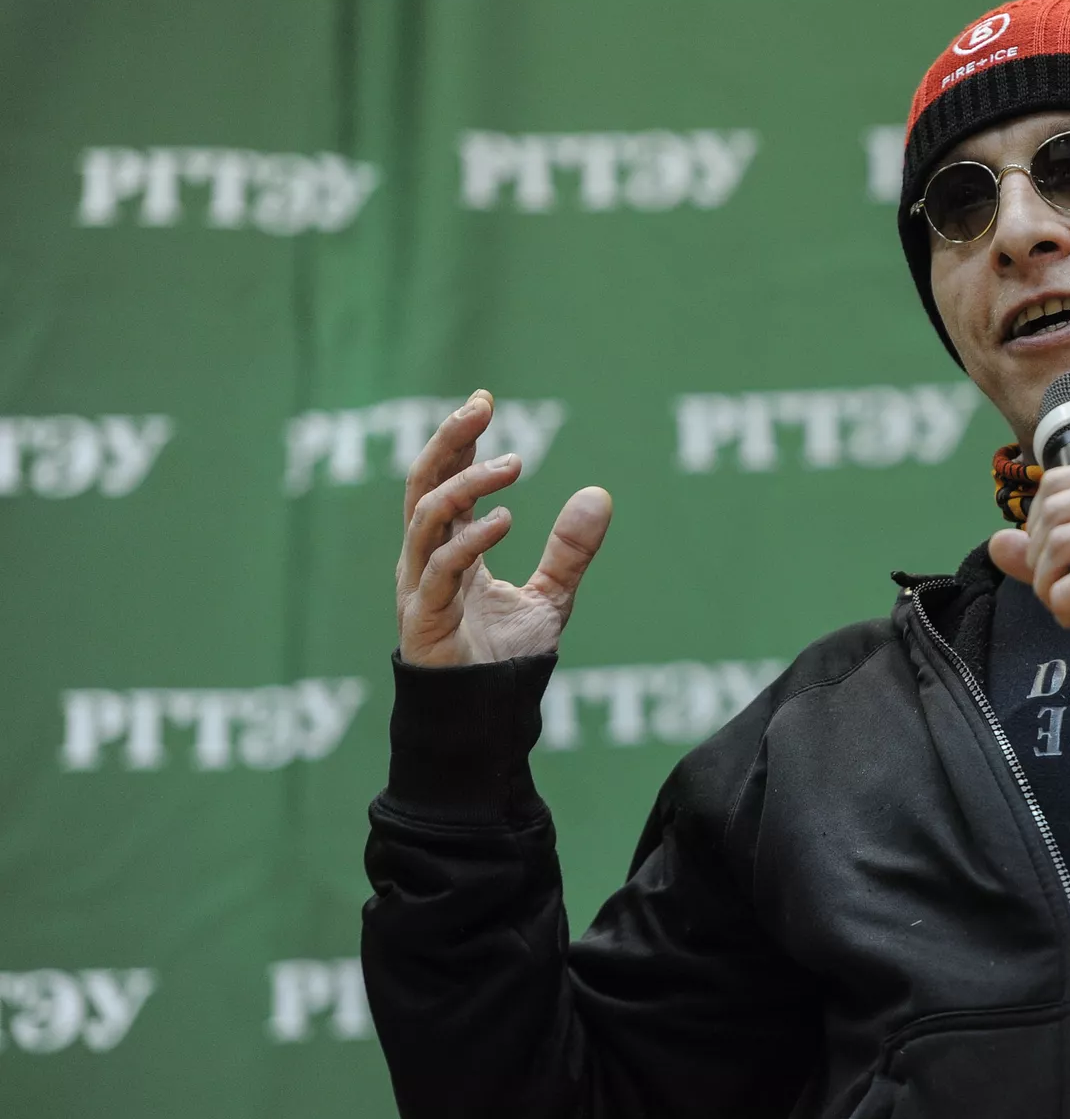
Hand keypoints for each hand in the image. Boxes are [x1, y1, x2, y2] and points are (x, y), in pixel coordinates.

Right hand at [396, 390, 612, 666]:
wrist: (490, 717)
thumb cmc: (507, 660)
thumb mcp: (552, 595)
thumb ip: (571, 550)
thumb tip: (599, 494)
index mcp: (449, 549)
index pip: (445, 480)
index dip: (458, 440)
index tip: (484, 401)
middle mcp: (426, 559)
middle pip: (423, 484)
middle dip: (447, 441)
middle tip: (480, 407)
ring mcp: (420, 586)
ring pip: (426, 516)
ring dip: (466, 483)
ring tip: (513, 465)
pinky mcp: (425, 616)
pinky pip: (441, 567)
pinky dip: (471, 539)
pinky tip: (506, 520)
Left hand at [987, 455, 1069, 627]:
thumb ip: (1059, 542)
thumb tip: (997, 544)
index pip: (1060, 481)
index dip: (1034, 523)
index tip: (1043, 555)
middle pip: (1056, 512)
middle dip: (1037, 557)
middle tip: (1049, 587)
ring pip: (1066, 543)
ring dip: (1047, 583)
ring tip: (1060, 603)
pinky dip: (1067, 603)